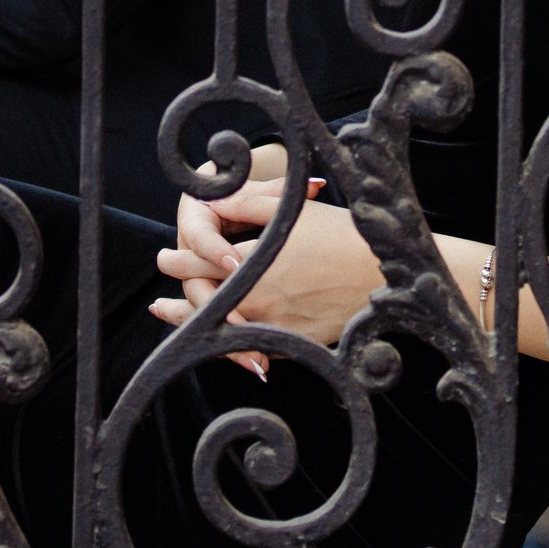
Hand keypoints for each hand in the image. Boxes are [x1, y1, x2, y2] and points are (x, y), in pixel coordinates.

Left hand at [153, 160, 365, 366]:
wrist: (388, 274)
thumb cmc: (343, 234)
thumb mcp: (293, 210)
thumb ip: (247, 204)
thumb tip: (213, 200)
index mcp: (252, 264)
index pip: (201, 261)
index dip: (179, 258)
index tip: (165, 258)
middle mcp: (256, 301)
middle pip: (204, 302)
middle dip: (180, 297)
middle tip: (160, 300)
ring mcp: (274, 327)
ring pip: (222, 330)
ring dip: (195, 324)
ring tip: (176, 322)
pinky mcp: (294, 344)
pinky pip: (254, 348)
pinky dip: (233, 345)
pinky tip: (223, 343)